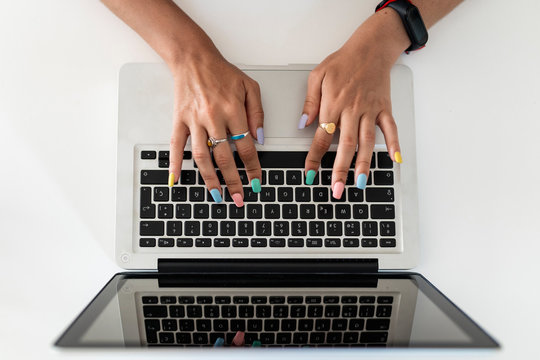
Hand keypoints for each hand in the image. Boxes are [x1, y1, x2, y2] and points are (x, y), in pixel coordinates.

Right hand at [168, 52, 263, 205]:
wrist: (194, 59)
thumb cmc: (222, 72)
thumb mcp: (250, 87)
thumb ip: (257, 113)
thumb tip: (260, 138)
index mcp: (233, 110)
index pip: (246, 147)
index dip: (252, 168)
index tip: (255, 182)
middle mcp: (213, 118)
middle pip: (224, 157)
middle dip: (233, 182)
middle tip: (238, 198)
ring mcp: (194, 120)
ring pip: (202, 156)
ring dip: (209, 179)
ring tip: (216, 195)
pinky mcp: (179, 120)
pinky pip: (176, 145)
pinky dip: (174, 163)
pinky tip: (176, 179)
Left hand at [299, 18, 405, 198]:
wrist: (370, 48)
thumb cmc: (343, 62)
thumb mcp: (317, 76)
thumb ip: (310, 101)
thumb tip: (303, 123)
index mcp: (333, 104)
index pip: (321, 137)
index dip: (314, 157)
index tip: (310, 174)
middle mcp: (352, 110)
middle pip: (345, 144)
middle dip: (340, 169)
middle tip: (337, 189)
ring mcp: (370, 110)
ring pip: (366, 141)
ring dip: (364, 164)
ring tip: (361, 183)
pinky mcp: (384, 108)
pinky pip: (390, 128)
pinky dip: (394, 144)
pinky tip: (395, 160)